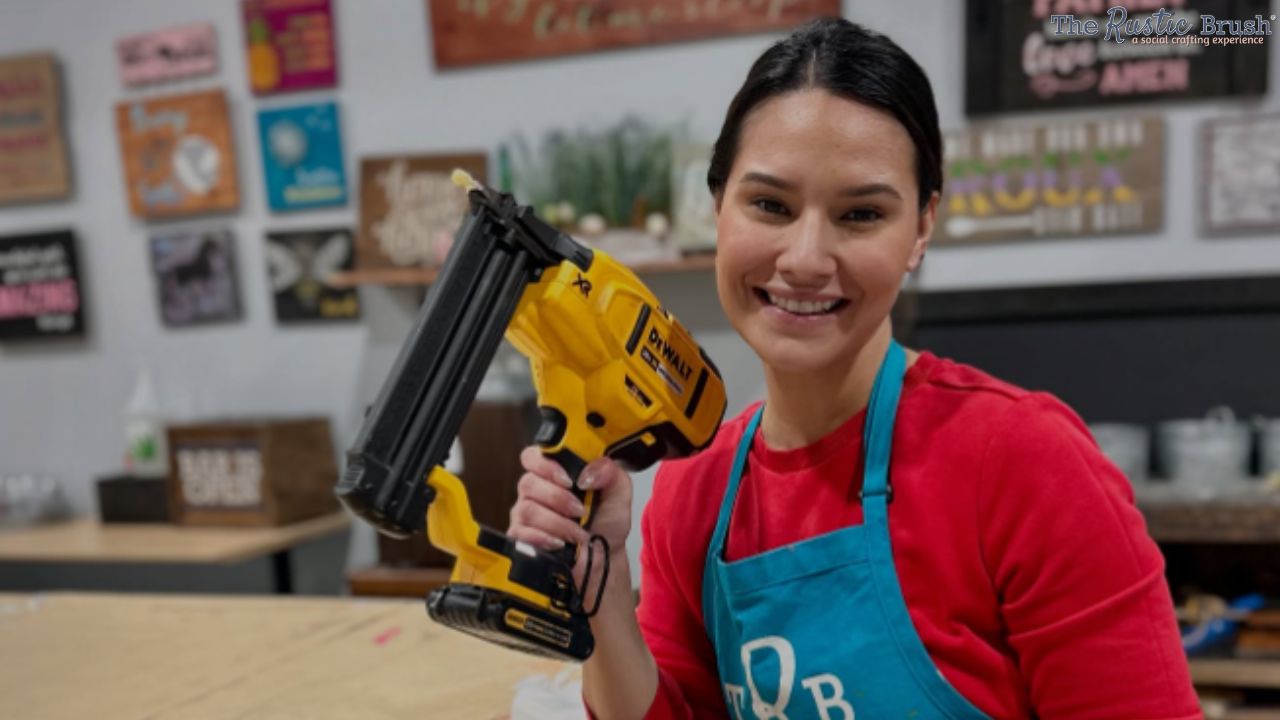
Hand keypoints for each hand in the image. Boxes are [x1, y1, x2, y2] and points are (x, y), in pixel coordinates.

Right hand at [509, 447, 632, 586]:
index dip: (545, 464)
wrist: (605, 555)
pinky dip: (544, 538)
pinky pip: (521, 532)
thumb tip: (588, 472)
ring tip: (576, 532)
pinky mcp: (522, 537)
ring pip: (527, 509)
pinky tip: (560, 543)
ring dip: (557, 522)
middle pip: (528, 483)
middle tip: (580, 510)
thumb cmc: (606, 521)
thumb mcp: (619, 492)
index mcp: (555, 472)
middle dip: (558, 498)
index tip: (568, 480)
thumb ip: (609, 472)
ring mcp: (526, 513)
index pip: (532, 456)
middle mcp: (536, 490)